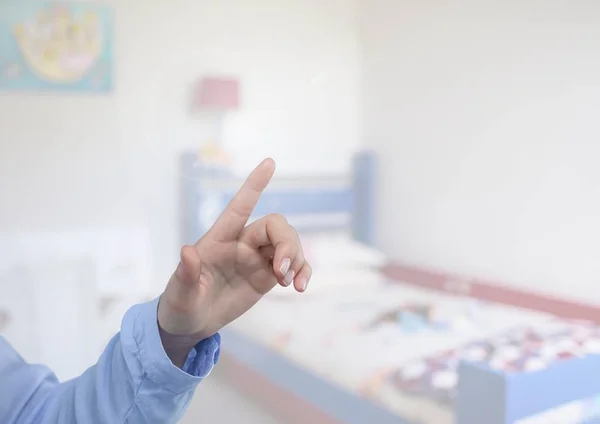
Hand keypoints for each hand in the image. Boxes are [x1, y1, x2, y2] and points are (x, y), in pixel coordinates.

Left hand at [158, 158, 311, 363]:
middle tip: (282, 271)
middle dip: (287, 243)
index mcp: (219, 239)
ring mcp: (257, 259)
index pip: (239, 206)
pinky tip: (300, 287)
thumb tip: (186, 250)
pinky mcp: (268, 276)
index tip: (269, 162)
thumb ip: (185, 274)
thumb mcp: (179, 294)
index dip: (254, 185)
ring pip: (289, 243)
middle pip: (275, 226)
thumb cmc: (180, 304)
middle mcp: (241, 243)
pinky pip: (295, 265)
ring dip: (297, 259)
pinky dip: (303, 271)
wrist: (192, 324)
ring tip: (290, 283)